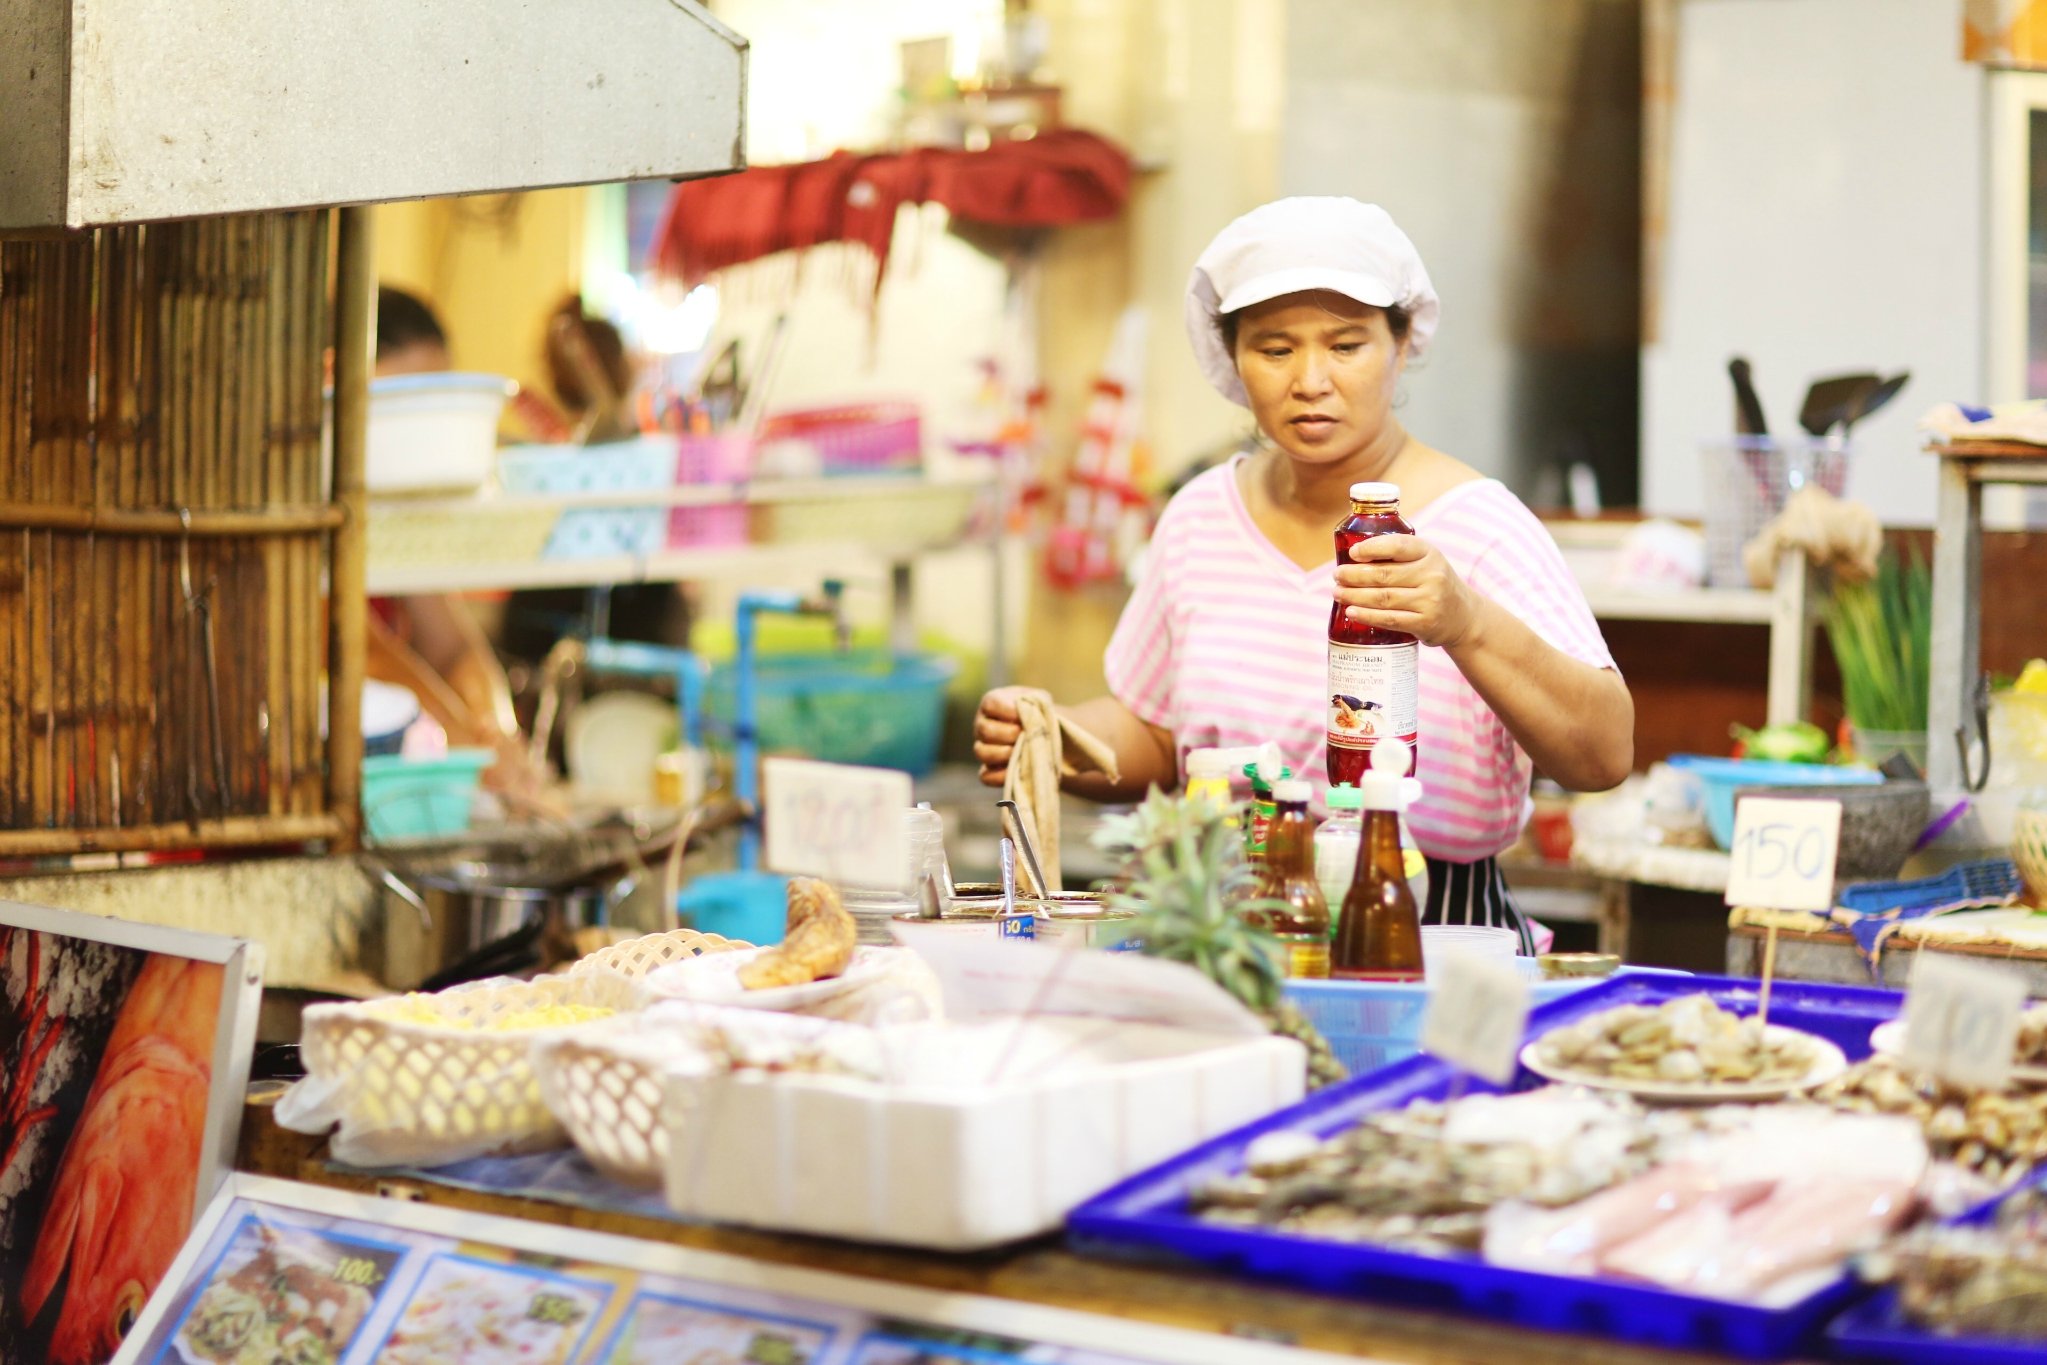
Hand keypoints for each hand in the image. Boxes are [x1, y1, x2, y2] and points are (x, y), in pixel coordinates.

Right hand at [973, 686, 1033, 787]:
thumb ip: (1033, 704)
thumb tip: (1028, 718)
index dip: (1007, 710)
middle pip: (984, 730)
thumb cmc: (1039, 711)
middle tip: (1024, 735)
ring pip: (981, 753)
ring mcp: (983, 748)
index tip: (1022, 715)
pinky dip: (1001, 775)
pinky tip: (1018, 769)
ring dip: (1004, 754)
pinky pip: (986, 776)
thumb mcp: (1039, 700)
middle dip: (1008, 734)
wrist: (1044, 730)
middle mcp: (982, 725)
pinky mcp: (989, 769)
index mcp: (992, 704)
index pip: (990, 704)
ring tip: (1023, 751)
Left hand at [1335, 534, 1483, 648]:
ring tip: (1338, 593)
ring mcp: (1430, 600)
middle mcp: (1432, 575)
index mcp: (1429, 553)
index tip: (1352, 553)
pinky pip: (1389, 619)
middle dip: (1354, 575)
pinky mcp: (1425, 623)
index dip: (1372, 548)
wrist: (1463, 616)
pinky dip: (1367, 616)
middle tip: (1337, 576)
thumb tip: (1352, 554)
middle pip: (1384, 575)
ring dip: (1355, 596)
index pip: (1398, 546)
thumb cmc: (1433, 583)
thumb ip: (1397, 555)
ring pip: (1383, 598)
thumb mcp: (1425, 561)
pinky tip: (1351, 612)